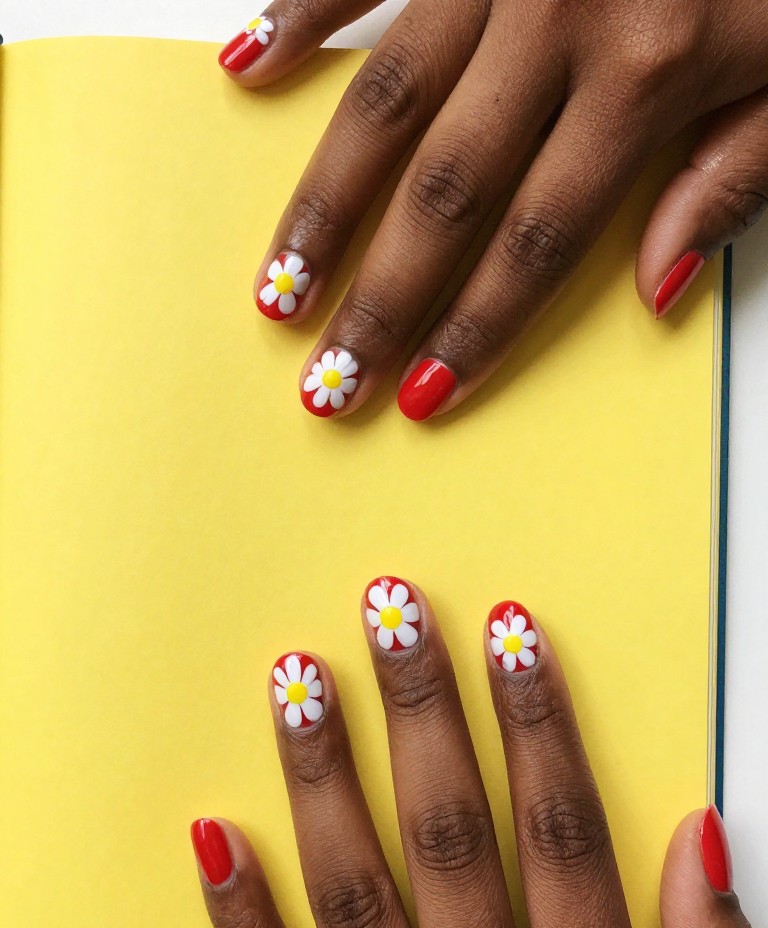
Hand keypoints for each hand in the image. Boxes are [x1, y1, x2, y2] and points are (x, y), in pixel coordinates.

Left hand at [191, 578, 767, 927]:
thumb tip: (701, 838)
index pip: (562, 831)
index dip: (541, 724)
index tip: (512, 631)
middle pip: (450, 835)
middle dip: (424, 715)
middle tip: (393, 614)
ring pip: (354, 896)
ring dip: (324, 781)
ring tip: (298, 681)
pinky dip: (239, 921)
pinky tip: (212, 833)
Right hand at [218, 0, 767, 420]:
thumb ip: (733, 178)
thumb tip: (656, 287)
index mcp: (649, 70)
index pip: (541, 239)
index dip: (477, 326)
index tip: (421, 391)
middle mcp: (560, 13)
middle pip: (446, 191)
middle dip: (380, 297)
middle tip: (328, 377)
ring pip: (386, 99)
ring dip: (322, 202)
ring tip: (278, 283)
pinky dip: (301, 15)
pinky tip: (249, 70)